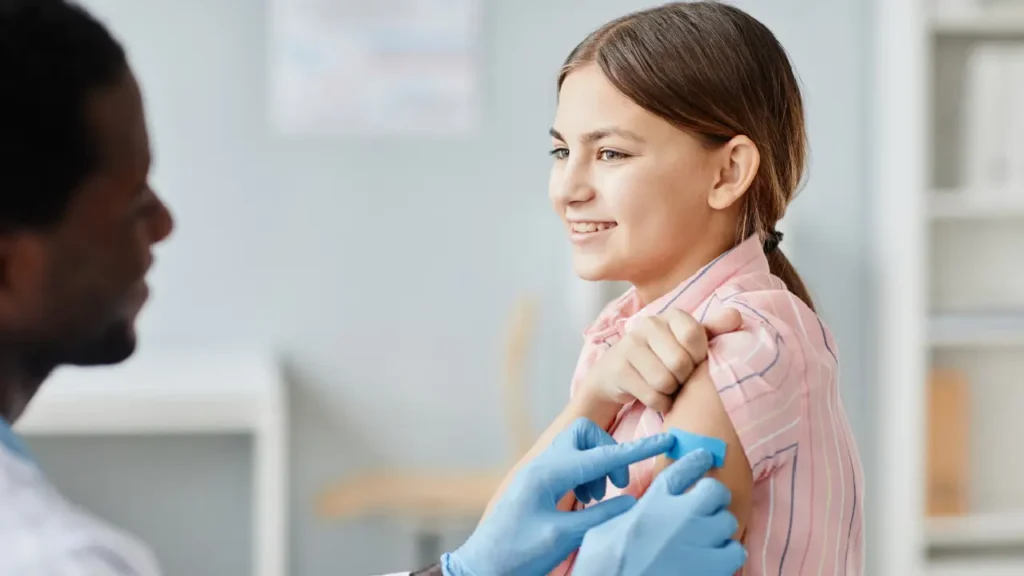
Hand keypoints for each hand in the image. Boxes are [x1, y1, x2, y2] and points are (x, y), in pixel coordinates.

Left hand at [441, 417, 676, 575]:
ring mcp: (537, 474)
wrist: (482, 567)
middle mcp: (541, 467)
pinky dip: (584, 478)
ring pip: (577, 449)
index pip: (601, 456)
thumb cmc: (517, 555)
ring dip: (596, 468)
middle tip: (616, 486)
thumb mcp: (563, 538)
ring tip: (596, 499)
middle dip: (607, 452)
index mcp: (548, 475)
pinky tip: (583, 503)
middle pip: (584, 435)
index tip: (665, 438)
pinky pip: (569, 465)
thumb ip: (600, 517)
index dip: (636, 450)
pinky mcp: (536, 485)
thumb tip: (631, 501)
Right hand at [573, 448, 746, 575]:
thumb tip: (633, 507)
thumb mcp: (604, 529)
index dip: (697, 461)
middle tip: (706, 509)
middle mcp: (679, 515)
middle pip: (715, 491)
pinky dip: (728, 555)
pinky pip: (736, 552)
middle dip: (713, 497)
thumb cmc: (602, 566)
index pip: (683, 470)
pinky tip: (715, 560)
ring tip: (708, 539)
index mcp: (652, 503)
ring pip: (728, 521)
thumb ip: (624, 513)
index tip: (705, 457)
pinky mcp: (710, 567)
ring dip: (719, 529)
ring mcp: (698, 541)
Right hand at [577, 308, 741, 414]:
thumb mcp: (688, 343)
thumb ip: (714, 330)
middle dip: (683, 378)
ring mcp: (629, 345)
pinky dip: (659, 404)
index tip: (693, 361)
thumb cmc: (663, 357)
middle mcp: (648, 324)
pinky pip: (651, 395)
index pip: (694, 335)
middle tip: (678, 378)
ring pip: (664, 381)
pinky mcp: (618, 368)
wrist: (618, 374)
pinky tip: (655, 397)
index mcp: (671, 316)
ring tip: (667, 388)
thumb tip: (737, 316)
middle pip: (679, 362)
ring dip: (670, 393)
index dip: (698, 356)